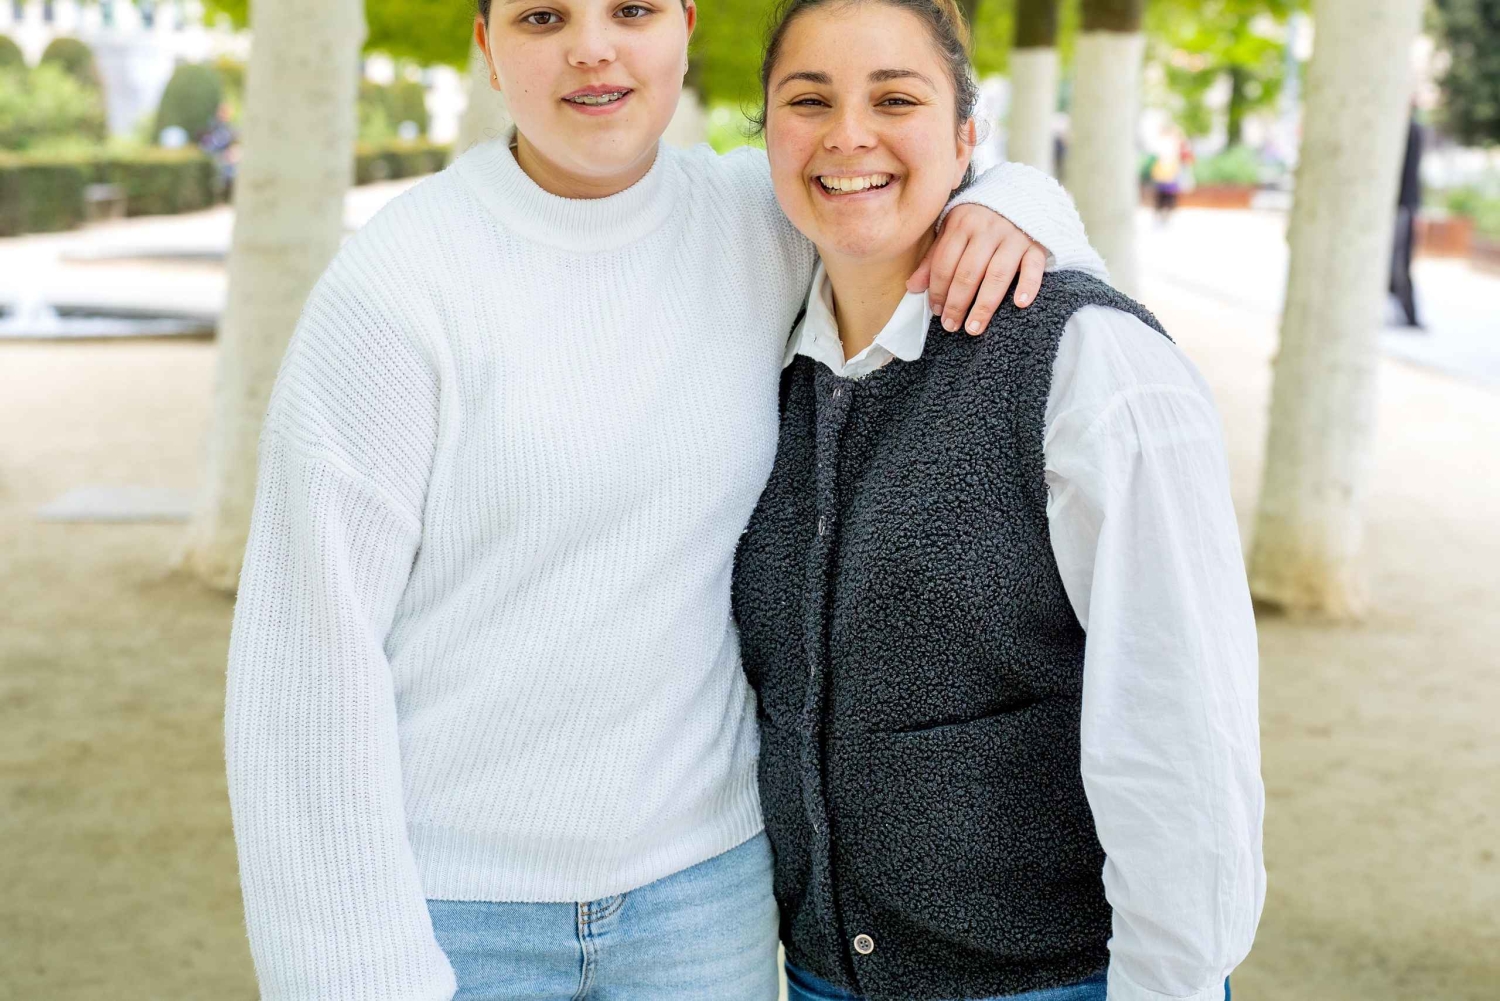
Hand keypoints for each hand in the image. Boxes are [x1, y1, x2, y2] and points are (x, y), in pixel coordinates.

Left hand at [906, 207, 1049, 335]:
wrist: (1023, 197)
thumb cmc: (980, 220)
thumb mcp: (953, 230)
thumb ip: (934, 258)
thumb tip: (913, 288)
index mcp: (961, 223)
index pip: (945, 263)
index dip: (937, 290)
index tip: (936, 311)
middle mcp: (987, 229)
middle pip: (968, 272)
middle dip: (957, 303)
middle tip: (951, 326)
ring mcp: (1014, 236)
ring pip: (997, 275)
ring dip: (984, 305)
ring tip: (973, 328)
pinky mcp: (1036, 245)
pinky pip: (1033, 267)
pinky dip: (1028, 286)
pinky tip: (1019, 304)